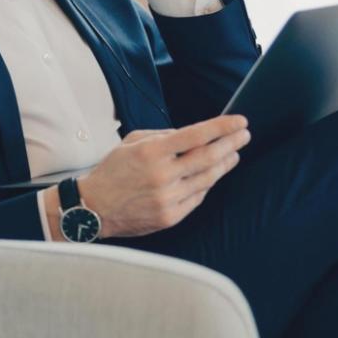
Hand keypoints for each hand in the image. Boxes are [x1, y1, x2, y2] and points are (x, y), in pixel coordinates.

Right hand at [76, 115, 250, 238]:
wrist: (93, 207)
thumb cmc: (113, 171)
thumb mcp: (132, 142)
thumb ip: (163, 136)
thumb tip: (193, 135)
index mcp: (152, 152)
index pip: (196, 135)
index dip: (222, 127)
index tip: (239, 121)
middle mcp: (162, 175)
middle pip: (208, 158)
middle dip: (231, 144)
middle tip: (244, 136)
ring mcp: (167, 198)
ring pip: (207, 179)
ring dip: (225, 165)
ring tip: (234, 154)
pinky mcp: (170, 217)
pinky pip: (198, 197)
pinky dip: (208, 184)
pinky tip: (213, 175)